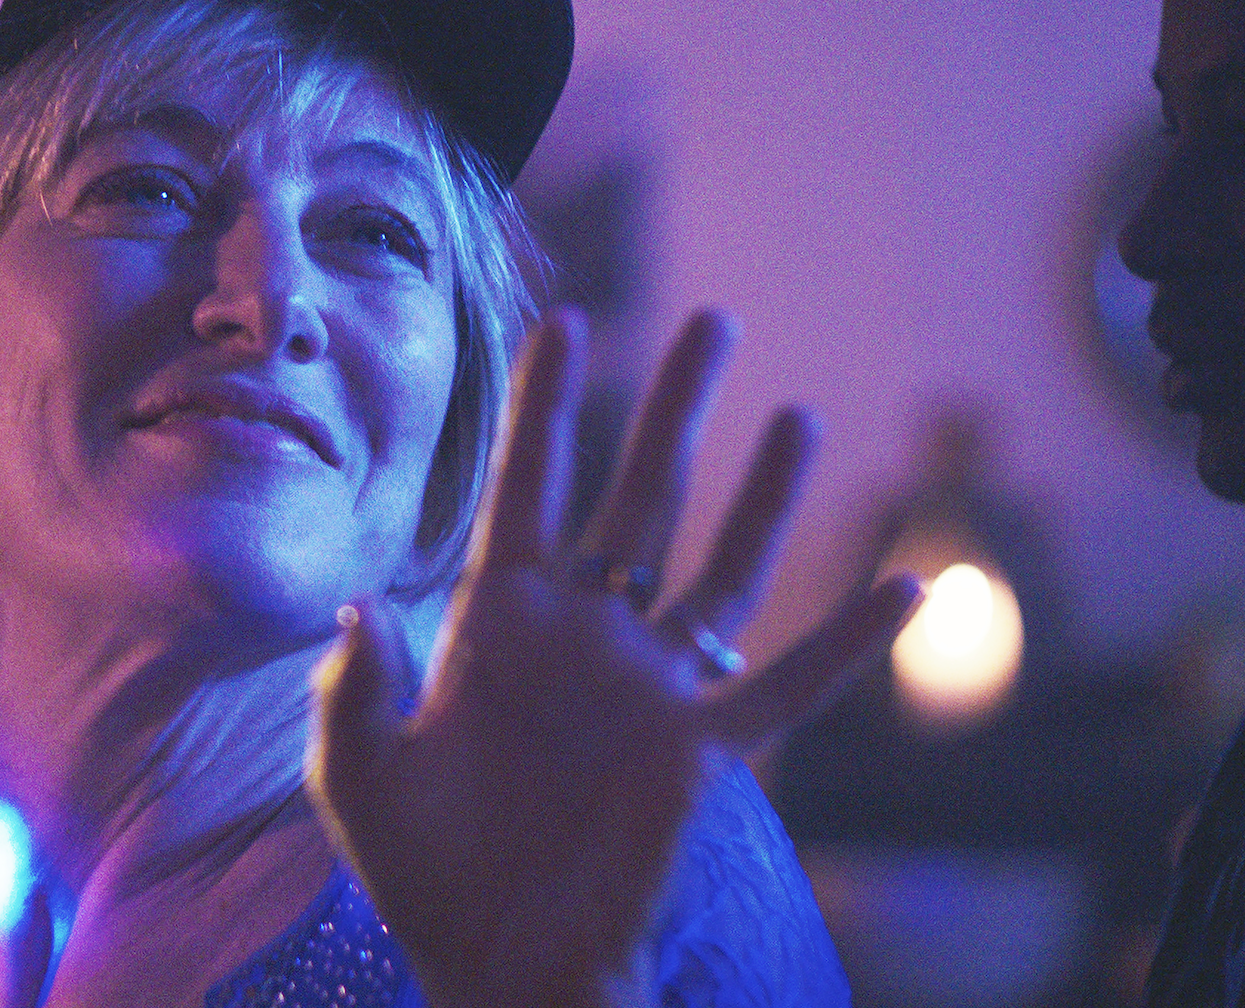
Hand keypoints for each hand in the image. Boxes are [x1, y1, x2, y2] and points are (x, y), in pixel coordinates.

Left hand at [307, 309, 920, 1007]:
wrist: (495, 963)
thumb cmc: (421, 872)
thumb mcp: (356, 778)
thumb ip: (354, 690)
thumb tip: (366, 603)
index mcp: (494, 624)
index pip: (525, 486)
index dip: (544, 405)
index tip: (565, 319)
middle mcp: (581, 636)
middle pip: (636, 496)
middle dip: (673, 408)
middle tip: (714, 320)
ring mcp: (647, 688)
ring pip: (718, 568)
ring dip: (762, 496)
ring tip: (795, 414)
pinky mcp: (700, 751)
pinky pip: (788, 686)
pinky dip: (847, 643)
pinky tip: (907, 588)